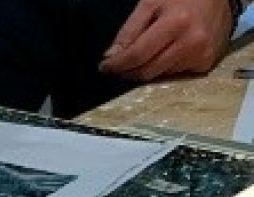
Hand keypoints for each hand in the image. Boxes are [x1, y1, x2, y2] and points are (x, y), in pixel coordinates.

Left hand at [100, 0, 232, 81]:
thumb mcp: (152, 2)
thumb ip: (130, 30)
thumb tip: (111, 57)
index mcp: (176, 22)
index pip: (137, 55)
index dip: (117, 64)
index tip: (104, 67)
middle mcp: (191, 42)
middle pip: (146, 71)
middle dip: (127, 71)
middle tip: (118, 66)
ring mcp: (200, 55)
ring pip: (159, 75)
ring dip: (146, 69)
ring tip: (145, 55)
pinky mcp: (205, 63)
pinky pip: (174, 75)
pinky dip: (164, 68)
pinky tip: (167, 54)